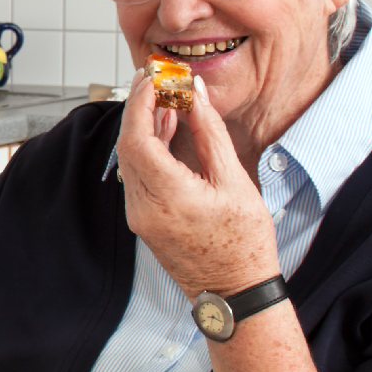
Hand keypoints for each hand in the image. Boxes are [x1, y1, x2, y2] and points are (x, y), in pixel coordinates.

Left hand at [115, 71, 277, 297]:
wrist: (235, 294)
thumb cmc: (243, 244)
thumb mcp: (234, 182)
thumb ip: (209, 134)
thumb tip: (196, 95)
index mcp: (168, 198)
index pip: (137, 138)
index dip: (140, 103)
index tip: (152, 78)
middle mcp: (144, 208)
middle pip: (127, 146)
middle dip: (139, 108)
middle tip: (157, 80)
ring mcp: (140, 217)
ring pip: (129, 160)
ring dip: (143, 127)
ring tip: (167, 99)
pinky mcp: (143, 220)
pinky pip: (137, 175)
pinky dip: (148, 149)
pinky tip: (167, 129)